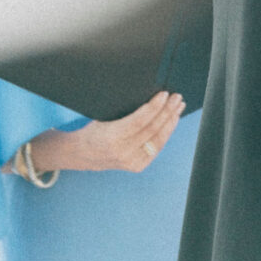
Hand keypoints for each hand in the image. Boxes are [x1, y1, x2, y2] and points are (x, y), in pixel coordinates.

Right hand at [55, 91, 184, 174]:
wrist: (81, 154)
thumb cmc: (93, 129)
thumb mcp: (103, 115)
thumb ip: (125, 109)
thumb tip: (150, 94)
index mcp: (111, 137)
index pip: (139, 121)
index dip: (154, 107)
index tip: (165, 94)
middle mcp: (122, 152)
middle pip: (152, 129)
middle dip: (167, 111)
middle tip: (177, 97)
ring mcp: (130, 161)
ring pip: (157, 140)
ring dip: (171, 121)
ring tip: (178, 107)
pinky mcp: (136, 166)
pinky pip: (156, 148)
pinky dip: (166, 134)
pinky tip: (172, 121)